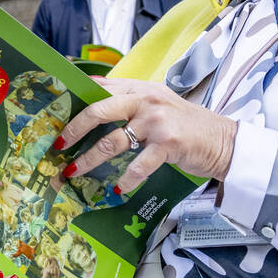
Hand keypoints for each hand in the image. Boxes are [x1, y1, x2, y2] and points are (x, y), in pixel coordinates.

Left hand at [57, 77, 237, 195]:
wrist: (222, 140)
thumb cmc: (185, 124)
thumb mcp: (156, 103)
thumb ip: (127, 98)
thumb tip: (91, 92)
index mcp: (140, 88)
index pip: (100, 89)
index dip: (75, 101)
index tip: (55, 115)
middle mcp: (146, 101)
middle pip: (98, 111)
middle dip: (73, 129)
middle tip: (58, 145)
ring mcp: (157, 122)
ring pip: (112, 142)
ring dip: (89, 160)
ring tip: (73, 172)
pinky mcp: (168, 145)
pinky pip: (137, 165)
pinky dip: (125, 180)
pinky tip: (116, 189)